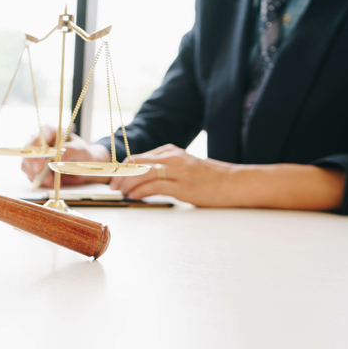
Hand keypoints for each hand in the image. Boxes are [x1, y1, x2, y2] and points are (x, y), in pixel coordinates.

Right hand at [20, 125, 111, 187]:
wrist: (82, 164)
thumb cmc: (82, 154)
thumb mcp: (81, 150)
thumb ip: (70, 151)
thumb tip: (57, 158)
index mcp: (49, 132)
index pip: (37, 140)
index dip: (36, 154)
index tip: (40, 168)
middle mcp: (39, 141)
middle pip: (28, 152)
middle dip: (36, 168)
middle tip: (48, 179)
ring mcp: (34, 154)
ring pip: (26, 165)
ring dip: (38, 176)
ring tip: (53, 181)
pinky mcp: (33, 166)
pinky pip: (29, 174)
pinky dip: (39, 181)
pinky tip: (51, 182)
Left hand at [109, 144, 235, 206]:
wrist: (234, 183)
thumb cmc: (209, 178)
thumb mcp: (184, 165)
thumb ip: (164, 167)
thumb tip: (141, 177)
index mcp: (170, 151)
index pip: (138, 157)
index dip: (122, 168)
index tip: (115, 179)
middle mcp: (172, 157)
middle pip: (136, 163)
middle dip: (120, 176)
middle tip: (113, 187)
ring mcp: (178, 171)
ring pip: (142, 173)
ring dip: (127, 184)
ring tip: (121, 193)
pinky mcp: (182, 186)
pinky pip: (154, 186)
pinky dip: (139, 192)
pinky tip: (133, 197)